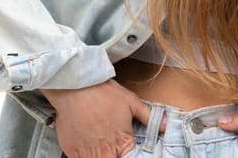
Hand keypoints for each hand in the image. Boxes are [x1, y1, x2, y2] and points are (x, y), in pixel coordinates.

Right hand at [40, 80, 158, 157]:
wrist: (74, 87)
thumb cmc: (102, 92)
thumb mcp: (130, 101)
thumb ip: (149, 117)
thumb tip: (165, 125)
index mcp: (123, 143)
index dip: (131, 156)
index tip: (128, 150)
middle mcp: (105, 152)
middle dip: (114, 155)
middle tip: (113, 147)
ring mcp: (87, 153)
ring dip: (100, 155)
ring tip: (102, 146)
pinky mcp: (71, 150)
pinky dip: (84, 155)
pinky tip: (87, 147)